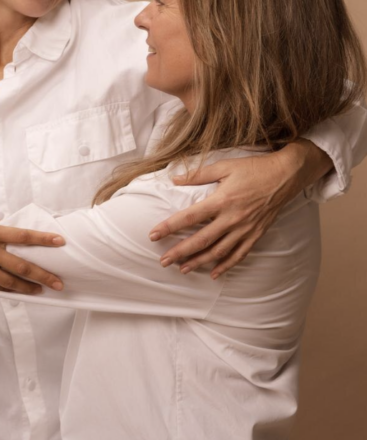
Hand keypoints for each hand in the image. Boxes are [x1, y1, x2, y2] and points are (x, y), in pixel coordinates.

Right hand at [0, 214, 64, 294]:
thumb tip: (0, 225)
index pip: (22, 236)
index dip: (42, 239)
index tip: (59, 241)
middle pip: (22, 265)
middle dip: (43, 275)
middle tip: (58, 282)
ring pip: (11, 281)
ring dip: (29, 287)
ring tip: (42, 290)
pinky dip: (8, 290)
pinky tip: (17, 293)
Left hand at [149, 143, 321, 277]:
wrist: (287, 176)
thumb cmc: (254, 168)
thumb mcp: (224, 166)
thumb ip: (197, 175)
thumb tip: (173, 179)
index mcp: (222, 200)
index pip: (189, 217)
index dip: (169, 227)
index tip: (153, 235)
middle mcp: (233, 218)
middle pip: (201, 240)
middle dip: (180, 252)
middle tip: (163, 261)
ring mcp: (246, 229)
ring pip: (218, 251)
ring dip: (199, 262)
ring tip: (182, 269)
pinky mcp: (256, 234)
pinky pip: (239, 254)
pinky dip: (226, 265)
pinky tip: (213, 273)